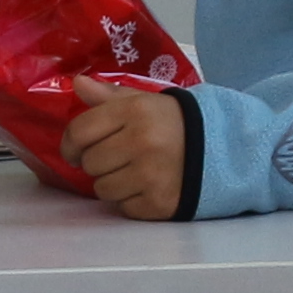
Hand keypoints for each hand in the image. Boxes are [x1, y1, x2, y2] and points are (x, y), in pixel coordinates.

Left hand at [60, 87, 191, 218]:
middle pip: (89, 163)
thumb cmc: (174, 124)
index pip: (80, 132)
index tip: (74, 150)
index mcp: (135, 111)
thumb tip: (77, 84)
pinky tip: (147, 186)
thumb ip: (109, 96)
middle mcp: (142, 142)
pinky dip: (130, 200)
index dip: (70, 143)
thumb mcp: (145, 102)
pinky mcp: (159, 202)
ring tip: (132, 172)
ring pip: (102, 189)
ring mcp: (151, 175)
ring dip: (112, 183)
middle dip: (97, 162)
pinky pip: (123, 208)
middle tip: (116, 158)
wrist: (222, 149)